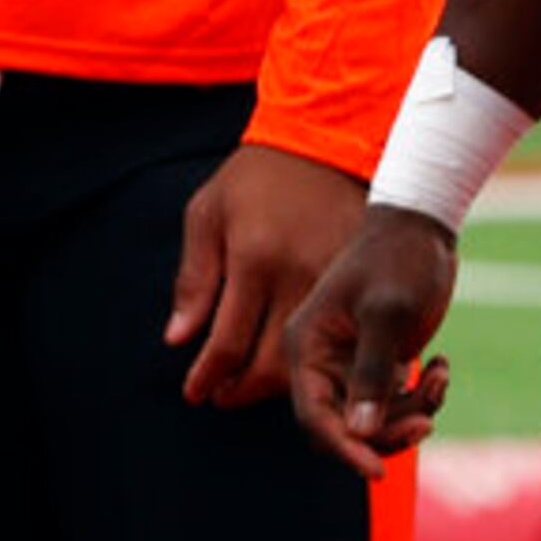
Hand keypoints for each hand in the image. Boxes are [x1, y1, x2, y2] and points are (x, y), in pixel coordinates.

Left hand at [166, 142, 363, 407]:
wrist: (326, 142)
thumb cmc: (255, 178)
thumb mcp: (207, 214)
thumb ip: (194, 280)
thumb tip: (178, 339)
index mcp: (253, 259)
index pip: (227, 342)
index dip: (208, 376)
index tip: (196, 393)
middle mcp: (297, 276)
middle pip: (273, 364)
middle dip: (243, 391)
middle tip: (222, 398)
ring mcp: (335, 281)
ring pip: (311, 360)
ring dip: (280, 385)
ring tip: (251, 387)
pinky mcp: (361, 281)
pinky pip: (343, 340)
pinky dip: (319, 361)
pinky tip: (296, 364)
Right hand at [286, 203, 458, 476]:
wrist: (422, 229)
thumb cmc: (398, 261)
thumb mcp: (388, 313)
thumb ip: (372, 373)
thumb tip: (359, 432)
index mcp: (305, 346)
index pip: (312, 416)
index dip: (342, 448)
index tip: (377, 470)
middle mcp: (320, 361)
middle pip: (343, 428)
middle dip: (385, 433)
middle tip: (426, 422)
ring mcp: (349, 365)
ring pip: (373, 421)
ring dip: (412, 414)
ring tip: (440, 380)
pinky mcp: (377, 364)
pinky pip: (395, 404)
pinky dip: (423, 396)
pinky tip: (441, 365)